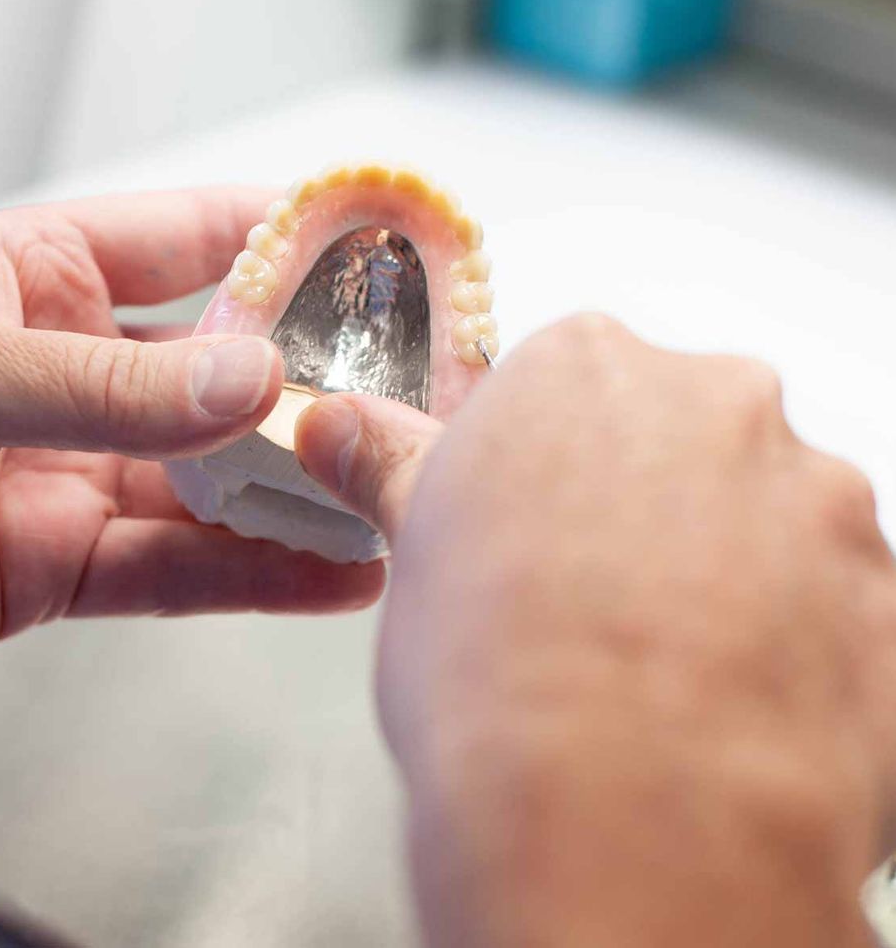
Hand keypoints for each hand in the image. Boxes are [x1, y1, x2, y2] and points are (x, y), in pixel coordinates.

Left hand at [0, 190, 381, 685]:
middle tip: (406, 403)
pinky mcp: (59, 565)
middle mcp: (74, 371)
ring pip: (212, 485)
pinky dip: (254, 576)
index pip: (194, 240)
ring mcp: (72, 471)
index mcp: (41, 278)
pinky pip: (176, 570)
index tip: (381, 246)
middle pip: (222, 375)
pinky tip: (326, 577)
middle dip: (314, 390)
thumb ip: (107, 386)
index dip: (288, 240)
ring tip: (389, 505)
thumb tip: (252, 381)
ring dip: (300, 498)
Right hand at [297, 315, 895, 947]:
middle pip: (674, 438)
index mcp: (588, 365)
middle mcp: (718, 403)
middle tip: (590, 601)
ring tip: (661, 667)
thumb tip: (337, 427)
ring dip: (724, 570)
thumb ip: (386, 461)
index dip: (542, 467)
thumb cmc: (503, 669)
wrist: (622, 813)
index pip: (568, 388)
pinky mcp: (882, 593)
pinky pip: (829, 601)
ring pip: (762, 518)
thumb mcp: (415, 541)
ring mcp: (816, 496)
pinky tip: (727, 704)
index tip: (530, 524)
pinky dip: (790, 639)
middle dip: (640, 503)